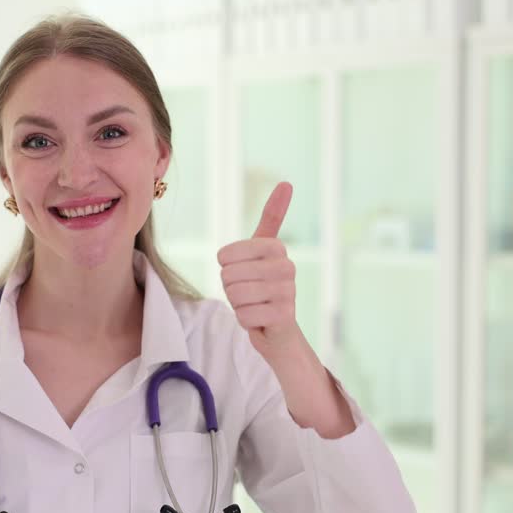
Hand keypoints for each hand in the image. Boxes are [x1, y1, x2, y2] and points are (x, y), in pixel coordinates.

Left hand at [216, 182, 304, 359]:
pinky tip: (260, 320)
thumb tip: (287, 182)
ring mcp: (288, 292)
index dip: (225, 267)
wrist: (279, 330)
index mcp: (276, 248)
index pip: (226, 255)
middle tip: (248, 293)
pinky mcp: (284, 316)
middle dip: (230, 288)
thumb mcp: (262, 251)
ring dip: (237, 304)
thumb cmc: (264, 287)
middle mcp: (287, 267)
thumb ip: (273, 217)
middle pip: (228, 275)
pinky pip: (243, 316)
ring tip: (254, 305)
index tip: (241, 271)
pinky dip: (245, 321)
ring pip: (235, 295)